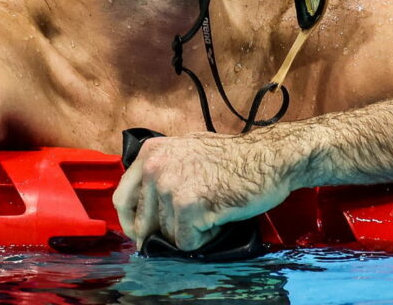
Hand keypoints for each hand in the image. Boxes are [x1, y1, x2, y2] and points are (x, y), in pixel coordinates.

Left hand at [112, 132, 296, 250]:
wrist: (269, 158)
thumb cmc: (234, 157)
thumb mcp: (187, 150)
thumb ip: (162, 169)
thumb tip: (144, 205)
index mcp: (151, 153)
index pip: (123, 199)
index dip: (132, 222)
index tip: (142, 233)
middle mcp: (156, 168)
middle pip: (145, 223)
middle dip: (165, 231)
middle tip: (192, 222)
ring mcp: (171, 187)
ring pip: (167, 235)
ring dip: (191, 231)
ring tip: (212, 209)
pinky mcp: (189, 206)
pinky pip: (187, 242)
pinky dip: (205, 238)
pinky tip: (219, 216)